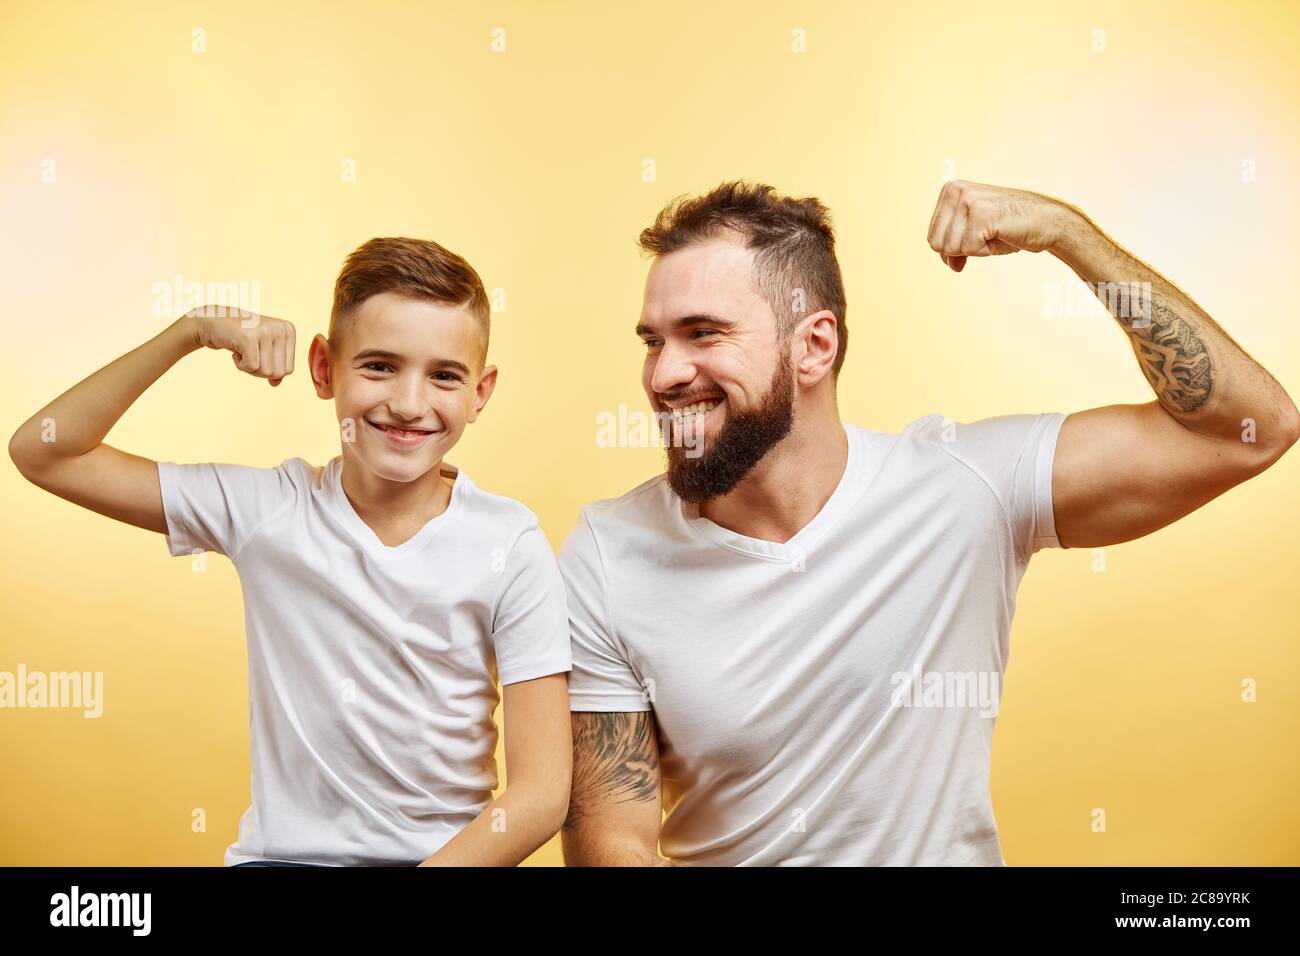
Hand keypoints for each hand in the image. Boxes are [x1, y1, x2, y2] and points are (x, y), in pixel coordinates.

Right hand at [185, 306, 296, 385]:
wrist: (214, 323)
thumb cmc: (242, 338)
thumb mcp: (264, 352)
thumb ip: (275, 368)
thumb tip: (276, 383)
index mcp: (289, 331)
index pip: (288, 369)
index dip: (270, 368)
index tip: (258, 352)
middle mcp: (281, 329)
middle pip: (278, 373)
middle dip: (260, 370)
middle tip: (249, 352)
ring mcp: (266, 331)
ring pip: (266, 372)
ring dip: (249, 367)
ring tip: (243, 349)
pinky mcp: (250, 337)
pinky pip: (251, 367)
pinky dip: (240, 365)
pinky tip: (236, 349)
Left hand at [926, 180, 1068, 272]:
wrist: (1047, 222)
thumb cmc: (1011, 228)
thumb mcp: (973, 236)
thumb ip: (954, 247)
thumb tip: (948, 264)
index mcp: (949, 190)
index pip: (932, 237)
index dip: (955, 247)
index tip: (978, 234)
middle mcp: (955, 190)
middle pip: (936, 244)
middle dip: (963, 249)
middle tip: (988, 234)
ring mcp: (967, 199)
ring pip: (950, 249)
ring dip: (976, 250)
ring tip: (995, 232)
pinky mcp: (981, 213)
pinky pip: (968, 250)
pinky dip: (986, 251)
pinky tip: (1002, 234)